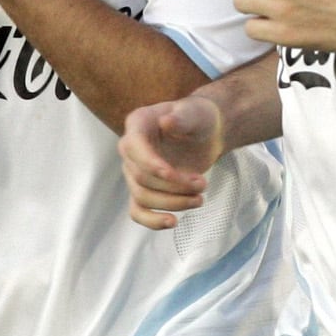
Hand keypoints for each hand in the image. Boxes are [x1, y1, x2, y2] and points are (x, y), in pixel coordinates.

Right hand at [119, 96, 224, 229]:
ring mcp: (134, 171)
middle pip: (141, 178)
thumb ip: (182, 116)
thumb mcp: (195, 113)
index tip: (175, 174)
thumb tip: (166, 121)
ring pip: (142, 197)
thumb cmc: (199, 118)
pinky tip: (173, 223)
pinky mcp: (144, 189)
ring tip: (200, 199)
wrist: (205, 133)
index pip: (134, 148)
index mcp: (138, 124)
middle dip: (174, 186)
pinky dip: (152, 221)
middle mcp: (130, 149)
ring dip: (173, 203)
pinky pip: (137, 211)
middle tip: (203, 184)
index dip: (152, 165)